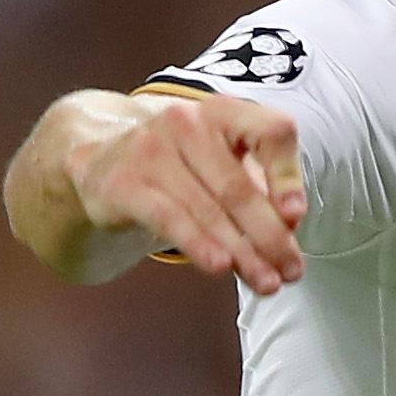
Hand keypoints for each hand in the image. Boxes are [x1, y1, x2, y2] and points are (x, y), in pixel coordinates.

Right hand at [75, 88, 309, 288]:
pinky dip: (199, 245)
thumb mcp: (220, 164)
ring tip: (266, 282)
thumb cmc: (177, 167)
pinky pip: (169, 219)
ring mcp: (151, 150)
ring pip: (208, 210)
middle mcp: (187, 123)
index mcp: (222, 113)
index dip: (287, 174)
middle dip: (270, 236)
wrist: (99, 161)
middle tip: (291, 270)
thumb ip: (258, 189)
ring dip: (242, 253)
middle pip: (238, 185)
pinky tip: (220, 267)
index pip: (269, 131)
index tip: (295, 215)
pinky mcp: (124, 183)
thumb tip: (288, 227)